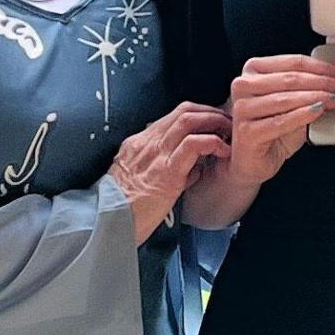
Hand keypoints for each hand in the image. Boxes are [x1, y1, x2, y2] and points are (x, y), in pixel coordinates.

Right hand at [111, 102, 229, 241]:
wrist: (106, 223)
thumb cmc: (125, 210)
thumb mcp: (140, 181)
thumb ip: (166, 169)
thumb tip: (194, 166)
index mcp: (138, 144)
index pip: (172, 117)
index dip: (198, 115)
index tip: (213, 122)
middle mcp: (147, 143)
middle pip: (183, 111)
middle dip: (209, 112)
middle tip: (227, 122)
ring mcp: (156, 154)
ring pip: (188, 120)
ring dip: (214, 121)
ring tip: (229, 132)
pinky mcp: (166, 171)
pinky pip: (193, 144)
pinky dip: (212, 141)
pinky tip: (223, 149)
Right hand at [225, 53, 334, 186]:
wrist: (252, 162)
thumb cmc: (271, 132)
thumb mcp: (292, 105)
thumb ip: (307, 91)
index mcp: (254, 71)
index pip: (293, 62)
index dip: (321, 68)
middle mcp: (243, 85)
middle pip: (291, 78)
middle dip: (322, 83)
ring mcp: (242, 108)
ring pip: (286, 98)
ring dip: (317, 98)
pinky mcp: (246, 131)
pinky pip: (281, 121)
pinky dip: (303, 114)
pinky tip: (318, 111)